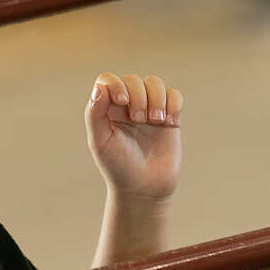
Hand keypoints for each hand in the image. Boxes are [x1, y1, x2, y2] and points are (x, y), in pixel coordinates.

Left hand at [86, 73, 182, 200]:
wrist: (144, 189)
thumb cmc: (118, 167)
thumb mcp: (100, 143)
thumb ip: (95, 114)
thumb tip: (101, 87)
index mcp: (107, 110)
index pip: (108, 80)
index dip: (116, 84)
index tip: (122, 102)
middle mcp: (127, 106)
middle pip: (134, 80)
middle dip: (139, 96)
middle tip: (139, 120)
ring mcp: (149, 110)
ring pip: (155, 84)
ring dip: (157, 98)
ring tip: (156, 121)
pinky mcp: (169, 118)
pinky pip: (174, 96)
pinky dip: (173, 104)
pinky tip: (169, 123)